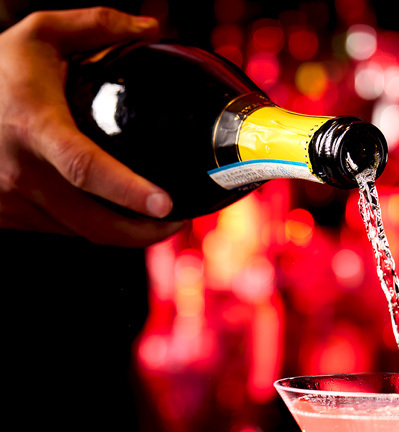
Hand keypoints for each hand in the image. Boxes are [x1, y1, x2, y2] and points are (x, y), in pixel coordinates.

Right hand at [0, 7, 184, 245]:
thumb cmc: (0, 69)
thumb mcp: (41, 35)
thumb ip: (97, 25)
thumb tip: (152, 27)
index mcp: (35, 126)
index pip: (84, 167)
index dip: (127, 191)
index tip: (164, 204)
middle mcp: (23, 172)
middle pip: (94, 224)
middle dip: (142, 233)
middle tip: (174, 221)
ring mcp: (14, 201)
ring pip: (80, 232)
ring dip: (117, 232)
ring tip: (146, 216)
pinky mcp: (9, 218)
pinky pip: (60, 232)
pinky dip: (86, 226)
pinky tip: (104, 211)